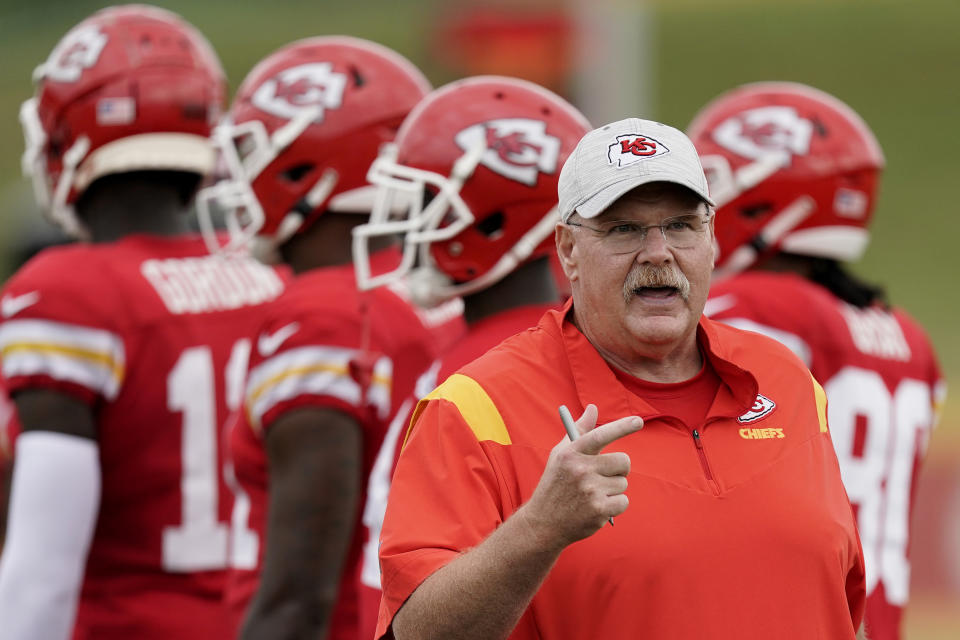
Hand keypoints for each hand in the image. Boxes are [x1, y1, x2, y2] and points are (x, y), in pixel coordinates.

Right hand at [518, 404, 641, 548]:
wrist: (544, 523)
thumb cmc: (556, 484)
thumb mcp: (561, 455)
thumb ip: (579, 431)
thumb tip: (593, 408)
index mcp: (571, 453)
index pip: (600, 435)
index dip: (621, 427)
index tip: (638, 421)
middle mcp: (580, 470)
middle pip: (623, 461)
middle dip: (619, 469)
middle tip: (604, 475)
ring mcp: (590, 490)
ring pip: (623, 483)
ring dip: (613, 489)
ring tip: (592, 495)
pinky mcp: (599, 510)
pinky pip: (624, 501)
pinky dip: (615, 505)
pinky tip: (597, 508)